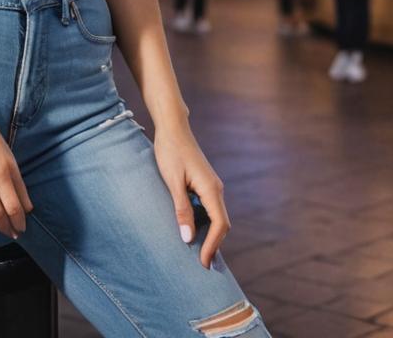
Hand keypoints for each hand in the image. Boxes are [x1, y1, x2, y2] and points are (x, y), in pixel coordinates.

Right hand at [0, 95, 32, 239]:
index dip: (23, 215)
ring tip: (2, 231)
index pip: (21, 198)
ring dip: (0, 226)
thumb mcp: (2, 147)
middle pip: (10, 210)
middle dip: (15, 225)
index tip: (24, 222)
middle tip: (16, 232)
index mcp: (9, 163)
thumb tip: (20, 196)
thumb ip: (11, 171)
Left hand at [153, 123, 229, 269]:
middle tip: (202, 265)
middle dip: (213, 244)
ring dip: (209, 234)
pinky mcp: (204, 183)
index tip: (203, 263)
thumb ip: (181, 210)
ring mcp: (211, 185)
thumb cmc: (170, 151)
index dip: (213, 246)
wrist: (172, 127)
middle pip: (221, 224)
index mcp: (211, 189)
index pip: (220, 225)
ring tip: (197, 252)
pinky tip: (193, 230)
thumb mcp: (172, 182)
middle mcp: (215, 188)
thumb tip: (188, 238)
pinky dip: (204, 222)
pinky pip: (208, 208)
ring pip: (215, 216)